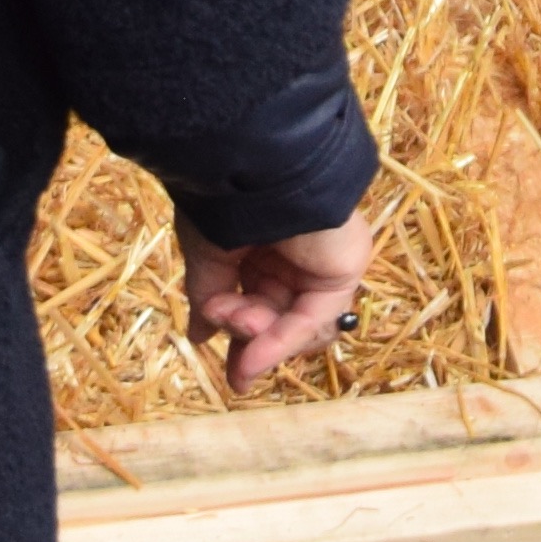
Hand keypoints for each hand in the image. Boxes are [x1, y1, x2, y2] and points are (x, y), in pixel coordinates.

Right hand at [185, 219, 372, 391]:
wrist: (254, 169)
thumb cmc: (223, 201)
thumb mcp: (207, 254)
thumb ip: (209, 298)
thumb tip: (200, 335)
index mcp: (259, 242)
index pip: (252, 295)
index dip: (233, 328)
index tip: (208, 347)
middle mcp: (292, 254)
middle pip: (275, 317)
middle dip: (249, 342)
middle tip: (234, 372)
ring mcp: (318, 262)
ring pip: (292, 323)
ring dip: (259, 336)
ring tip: (238, 323)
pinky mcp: (340, 270)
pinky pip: (312, 319)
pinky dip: (280, 344)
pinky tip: (252, 360)